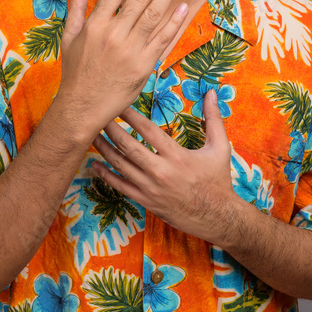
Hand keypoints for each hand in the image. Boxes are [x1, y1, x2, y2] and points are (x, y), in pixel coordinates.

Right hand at [57, 0, 188, 136]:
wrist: (82, 108)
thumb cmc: (75, 73)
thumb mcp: (69, 39)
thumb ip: (75, 11)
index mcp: (94, 26)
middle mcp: (113, 35)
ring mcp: (130, 51)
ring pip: (154, 14)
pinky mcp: (144, 66)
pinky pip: (163, 40)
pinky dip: (174, 22)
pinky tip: (183, 7)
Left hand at [91, 89, 242, 245]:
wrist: (218, 218)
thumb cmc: (218, 181)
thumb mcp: (220, 148)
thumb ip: (213, 119)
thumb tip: (211, 92)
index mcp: (177, 156)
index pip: (147, 130)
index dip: (130, 115)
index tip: (118, 103)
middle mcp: (161, 171)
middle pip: (128, 146)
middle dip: (110, 129)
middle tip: (97, 116)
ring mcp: (151, 188)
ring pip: (120, 165)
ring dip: (104, 149)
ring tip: (91, 135)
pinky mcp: (146, 201)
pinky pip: (120, 187)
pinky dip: (106, 175)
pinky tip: (95, 165)